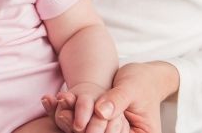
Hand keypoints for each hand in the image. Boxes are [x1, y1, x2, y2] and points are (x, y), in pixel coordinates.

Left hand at [44, 62, 178, 132]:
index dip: (96, 131)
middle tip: (62, 117)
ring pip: (90, 131)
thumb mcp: (131, 88)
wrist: (142, 75)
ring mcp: (113, 131)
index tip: (78, 125)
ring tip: (59, 113)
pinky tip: (59, 105)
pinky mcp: (102, 124)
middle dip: (82, 129)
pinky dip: (73, 115)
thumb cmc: (142, 81)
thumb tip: (101, 112)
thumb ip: (117, 100)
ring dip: (74, 123)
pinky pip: (87, 123)